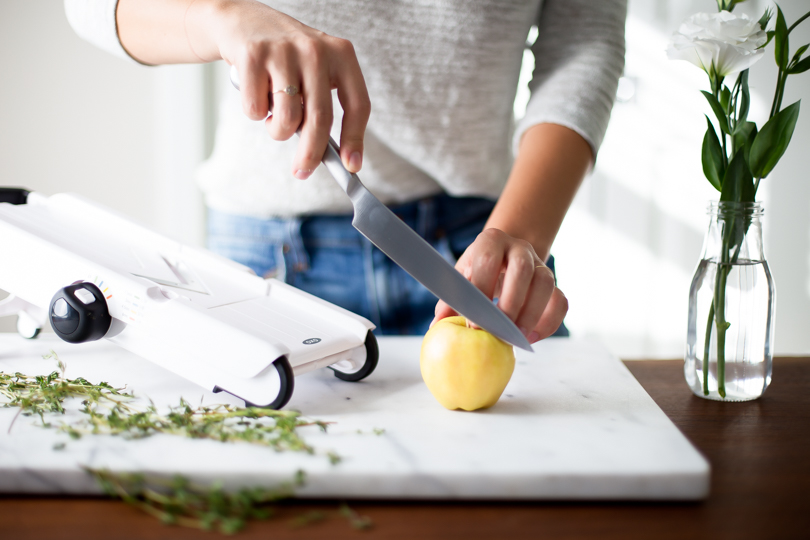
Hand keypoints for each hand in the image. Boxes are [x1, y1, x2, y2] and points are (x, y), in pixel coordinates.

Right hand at [190, 0, 369, 176]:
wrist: (242, 21)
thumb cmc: (286, 58)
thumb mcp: (315, 72)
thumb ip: (324, 106)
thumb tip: (336, 157)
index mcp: (341, 55)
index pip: (358, 105)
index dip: (355, 139)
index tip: (351, 166)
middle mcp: (316, 50)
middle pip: (320, 119)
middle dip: (310, 154)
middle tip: (302, 171)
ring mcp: (284, 51)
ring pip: (287, 120)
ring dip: (277, 131)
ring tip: (274, 116)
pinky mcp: (252, 55)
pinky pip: (256, 110)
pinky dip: (254, 113)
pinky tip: (254, 92)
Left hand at [432, 229, 567, 342]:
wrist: (504, 256)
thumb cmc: (477, 271)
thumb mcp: (461, 277)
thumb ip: (450, 299)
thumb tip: (437, 326)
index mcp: (491, 241)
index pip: (488, 261)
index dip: (481, 291)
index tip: (473, 322)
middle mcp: (519, 248)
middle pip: (522, 269)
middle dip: (511, 303)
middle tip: (499, 331)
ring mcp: (540, 264)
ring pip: (546, 283)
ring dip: (532, 314)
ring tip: (517, 337)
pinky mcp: (554, 283)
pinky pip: (560, 301)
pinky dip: (549, 322)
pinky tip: (531, 338)